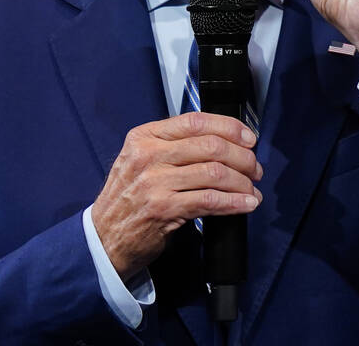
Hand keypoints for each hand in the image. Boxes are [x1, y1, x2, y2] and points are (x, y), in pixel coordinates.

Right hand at [90, 112, 262, 279]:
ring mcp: (155, 182)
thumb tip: (221, 140)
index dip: (228, 127)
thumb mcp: (140, 160)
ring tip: (251, 189)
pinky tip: (246, 204)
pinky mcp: (164, 209)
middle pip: (210, 146)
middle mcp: (148, 155)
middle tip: (254, 168)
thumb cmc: (128, 198)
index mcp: (144, 137)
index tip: (247, 138)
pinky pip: (210, 201)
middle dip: (242, 157)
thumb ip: (173, 146)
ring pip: (214, 173)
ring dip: (242, 182)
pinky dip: (234, 202)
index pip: (195, 121)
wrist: (104, 237)